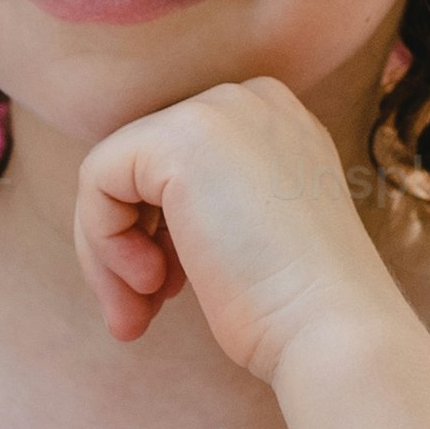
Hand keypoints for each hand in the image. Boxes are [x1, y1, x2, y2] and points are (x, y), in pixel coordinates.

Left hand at [69, 77, 406, 383]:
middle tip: (140, 315)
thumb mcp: (250, 232)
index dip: (156, 233)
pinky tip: (147, 285)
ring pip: (111, 173)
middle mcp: (249, 100)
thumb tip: (122, 211)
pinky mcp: (178, 137)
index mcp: (274, 121)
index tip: (168, 292)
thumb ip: (202, 202)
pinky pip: (96, 179)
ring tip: (137, 315)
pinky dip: (102, 243)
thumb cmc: (295, 308)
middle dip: (125, 246)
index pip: (174, 163)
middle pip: (140, 164)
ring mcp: (216, 111)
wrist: (332, 328)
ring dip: (109, 255)